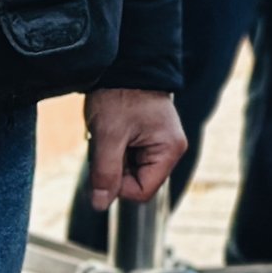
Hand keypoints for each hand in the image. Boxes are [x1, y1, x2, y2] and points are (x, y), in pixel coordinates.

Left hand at [82, 88, 184, 209]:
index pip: (142, 191)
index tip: (105, 164)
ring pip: (131, 172)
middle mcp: (171, 150)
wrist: (125, 66)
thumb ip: (106, 173)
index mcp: (169, 150)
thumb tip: (100, 206)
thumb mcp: (109, 136)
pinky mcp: (151, 139)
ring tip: (111, 135)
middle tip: (107, 144)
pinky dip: (117, 152)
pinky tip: (115, 133)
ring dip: (114, 160)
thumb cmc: (120, 96)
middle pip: (137, 183)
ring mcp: (162, 144)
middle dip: (115, 170)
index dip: (118, 186)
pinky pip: (131, 160)